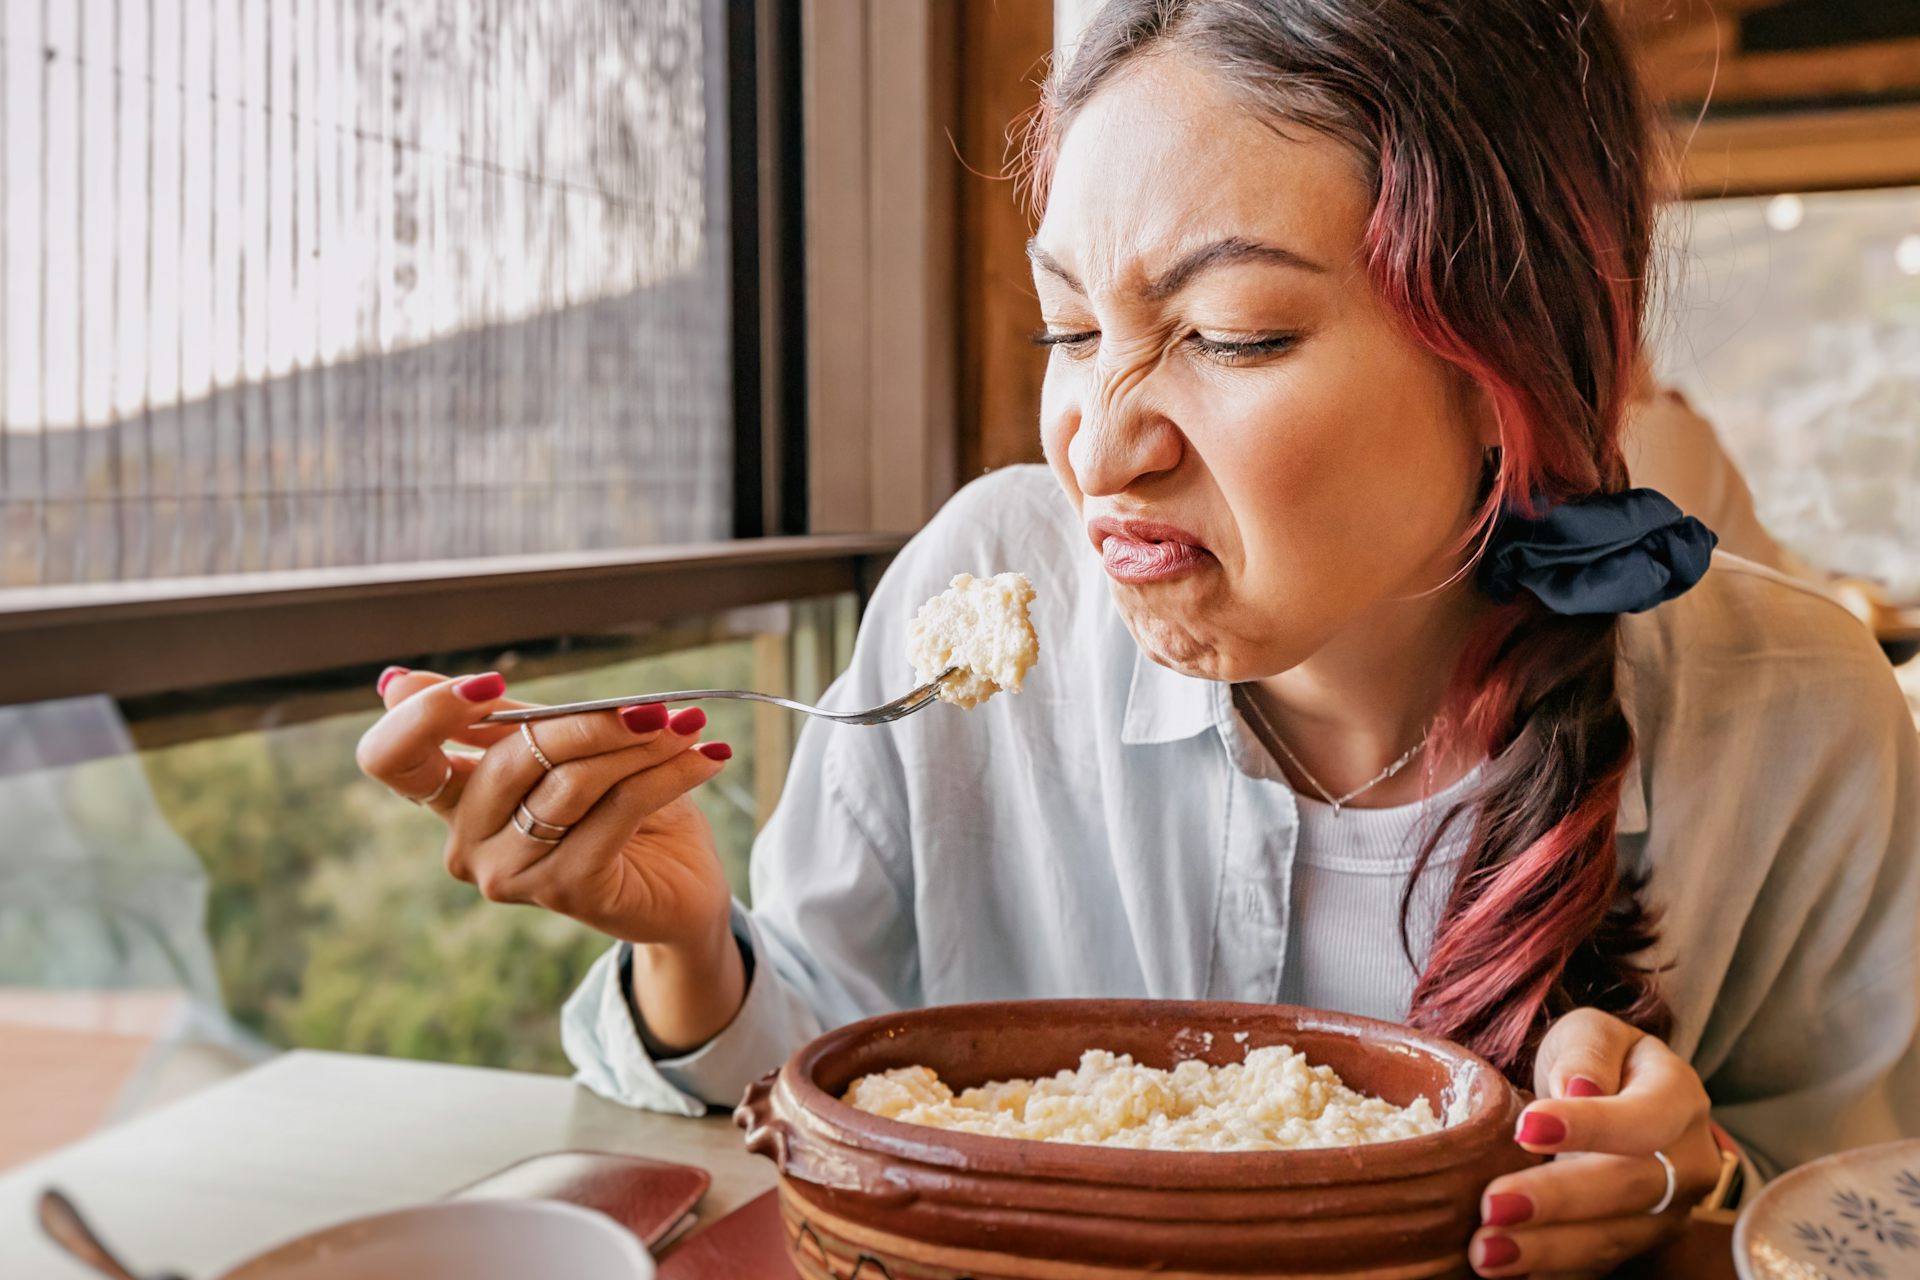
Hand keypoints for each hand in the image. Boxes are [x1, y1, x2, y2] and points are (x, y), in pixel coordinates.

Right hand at [353, 667, 735, 951]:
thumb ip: (507, 717)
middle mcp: (466, 842)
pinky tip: (707, 757)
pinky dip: (667, 775)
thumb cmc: (621, 808)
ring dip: (640, 745)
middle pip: (511, 756)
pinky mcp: (565, 889)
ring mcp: (509, 874)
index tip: (488, 685)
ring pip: (571, 783)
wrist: (681, 887)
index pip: (392, 759)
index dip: (427, 715)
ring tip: (689, 726)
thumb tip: (393, 680)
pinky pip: (618, 810)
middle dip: (589, 723)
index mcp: (452, 799)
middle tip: (655, 706)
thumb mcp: (565, 750)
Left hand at [1469, 1008, 1721, 1278]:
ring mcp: (1669, 1211)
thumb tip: (1578, 1088)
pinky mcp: (1640, 1242)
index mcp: (1679, 1097)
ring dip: (1548, 1249)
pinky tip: (1511, 1271)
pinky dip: (1553, 1271)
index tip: (1527, 1129)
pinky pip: (1599, 1264)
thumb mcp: (1590, 1034)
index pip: (1644, 1118)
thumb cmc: (1595, 1061)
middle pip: (1629, 1188)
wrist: (1613, 1096)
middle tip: (1493, 1208)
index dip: (1590, 1126)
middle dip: (1558, 1201)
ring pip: (1615, 1237)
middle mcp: (1687, 1162)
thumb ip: (1587, 1054)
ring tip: (1488, 1253)